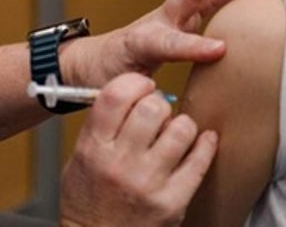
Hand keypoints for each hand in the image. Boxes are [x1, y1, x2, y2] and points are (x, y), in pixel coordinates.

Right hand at [59, 73, 217, 226]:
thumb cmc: (87, 200)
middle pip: (152, 107)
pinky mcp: (172, 202)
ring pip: (181, 129)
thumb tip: (133, 92)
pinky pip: (199, 162)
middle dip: (160, 103)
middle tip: (159, 112)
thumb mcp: (80, 157)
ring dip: (182, 125)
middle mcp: (120, 163)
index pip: (116, 94)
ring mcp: (148, 183)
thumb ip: (102, 124)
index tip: (142, 87)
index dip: (135, 83)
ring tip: (176, 132)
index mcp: (94, 147)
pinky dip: (205, 145)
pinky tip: (203, 141)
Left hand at [62, 0, 254, 86]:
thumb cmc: (105, 73)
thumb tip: (165, 101)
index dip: (194, 45)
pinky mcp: (180, 24)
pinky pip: (206, 6)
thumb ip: (140, 88)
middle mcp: (161, 24)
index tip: (221, 49)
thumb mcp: (119, 84)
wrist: (92, 63)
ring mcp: (171, 21)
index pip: (171, 41)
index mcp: (143, 40)